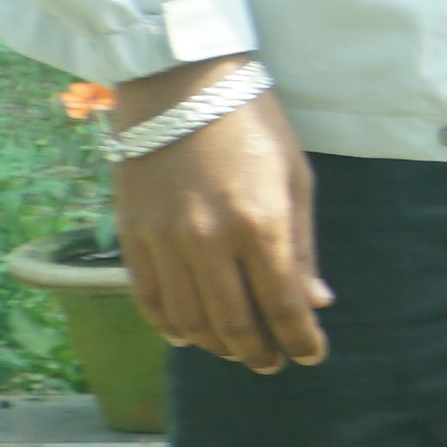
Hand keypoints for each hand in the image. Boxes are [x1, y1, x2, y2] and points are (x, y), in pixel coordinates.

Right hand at [109, 56, 326, 370]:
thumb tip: (314, 303)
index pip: (283, 306)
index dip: (300, 339)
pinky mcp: (132, 233)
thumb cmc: (253, 124)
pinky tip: (187, 334)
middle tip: (273, 364)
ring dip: (215, 346)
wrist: (182, 82)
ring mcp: (164, 240)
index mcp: (260, 224)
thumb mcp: (295, 179)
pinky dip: (167, 324)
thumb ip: (301, 247)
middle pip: (233, 324)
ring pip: (188, 319)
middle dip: (259, 353)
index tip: (311, 355)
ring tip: (237, 352)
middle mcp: (209, 240)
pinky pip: (147, 297)